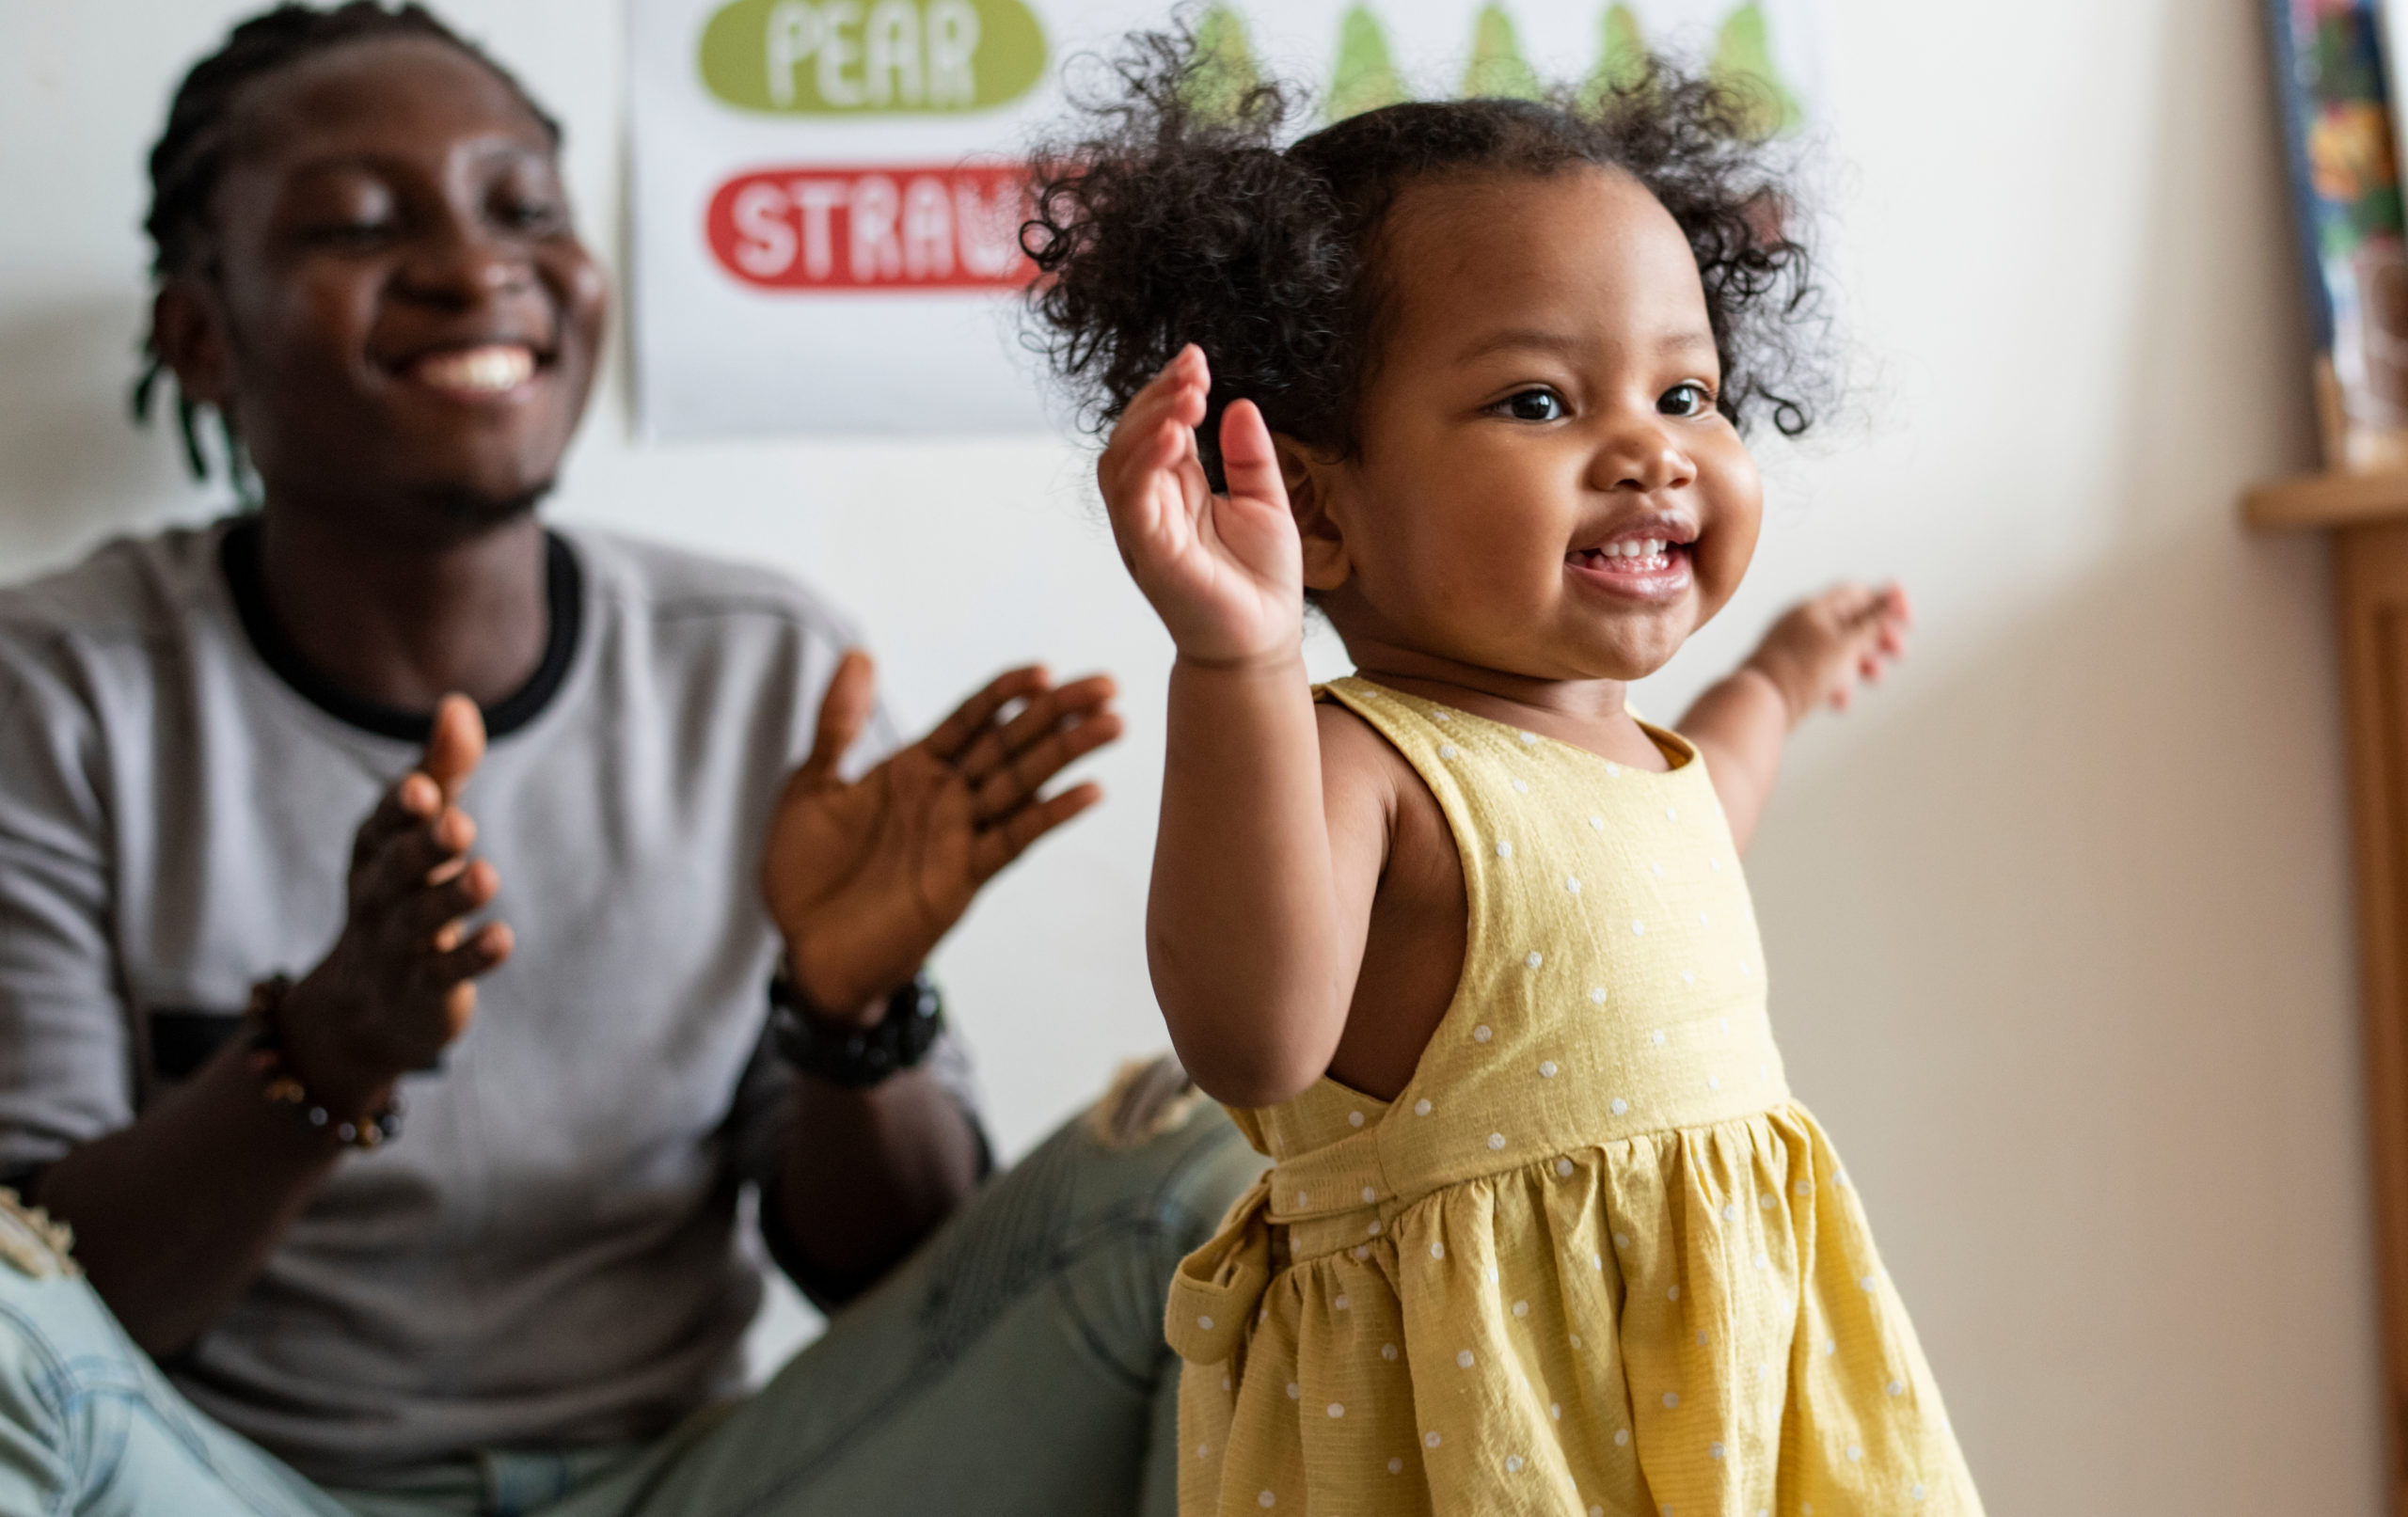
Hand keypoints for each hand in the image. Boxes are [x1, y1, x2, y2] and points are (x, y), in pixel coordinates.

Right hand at [281, 697, 513, 1112]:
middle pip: (400, 869)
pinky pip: (446, 973)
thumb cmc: (402, 889)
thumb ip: (441, 771)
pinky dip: (472, 958)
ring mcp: (399, 945)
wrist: (366, 1003)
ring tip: (486, 877)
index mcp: (375, 850)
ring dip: (452, 899)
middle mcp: (379, 895)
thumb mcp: (415, 830)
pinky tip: (502, 939)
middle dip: (426, 847)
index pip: (384, 823)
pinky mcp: (425, 989)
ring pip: (422, 921)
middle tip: (459, 824)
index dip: (402, 808)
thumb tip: (459, 704)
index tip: (426, 789)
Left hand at [763, 651, 1121, 1019]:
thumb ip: (838, 723)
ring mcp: (959, 835)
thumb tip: (859, 653)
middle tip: (1107, 685)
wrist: (804, 953)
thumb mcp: (811, 786)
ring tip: (1113, 723)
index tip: (1044, 670)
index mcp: (913, 769)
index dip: (1005, 693)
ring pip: (1022, 783)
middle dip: (1058, 713)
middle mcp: (946, 797)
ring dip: (1068, 753)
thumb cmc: (804, 873)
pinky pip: (1013, 839)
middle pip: (1010, 743)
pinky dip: (1050, 814)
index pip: (971, 719)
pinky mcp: (964, 876)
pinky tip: (1088, 791)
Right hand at [1097, 344, 1303, 664]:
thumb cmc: (1261, 581)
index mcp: (1174, 492)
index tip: (1196, 358)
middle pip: (1129, 437)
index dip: (1168, 390)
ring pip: (1120, 463)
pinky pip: (1133, 501)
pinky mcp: (1151, 555)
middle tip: (1194, 373)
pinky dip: (1147, 464)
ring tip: (1187, 396)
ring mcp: (1145, 531)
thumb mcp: (1265, 502)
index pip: (1155, 428)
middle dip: (1157, 397)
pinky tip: (1176, 437)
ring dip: (1149, 422)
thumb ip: (1249, 456)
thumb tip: (1239, 404)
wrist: (1265, 641)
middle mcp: (1151, 508)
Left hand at [1742, 582, 1911, 724]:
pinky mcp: (1790, 673)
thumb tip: (1893, 592)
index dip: (1888, 603)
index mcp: (1814, 608)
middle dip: (1878, 637)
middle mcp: (1803, 623)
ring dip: (1862, 662)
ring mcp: (1795, 648)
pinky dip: (1838, 683)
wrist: (1756, 705)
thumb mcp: (1846, 644)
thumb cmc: (1800, 672)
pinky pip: (1822, 672)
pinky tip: (1839, 702)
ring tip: (1875, 679)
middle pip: (1852, 621)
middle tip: (1899, 654)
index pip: (1859, 593)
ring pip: (1839, 649)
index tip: (1908, 622)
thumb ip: (1872, 619)